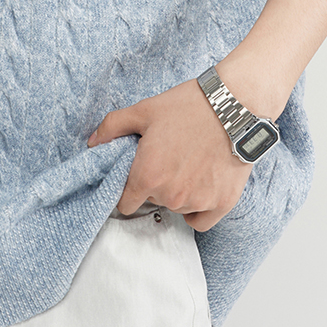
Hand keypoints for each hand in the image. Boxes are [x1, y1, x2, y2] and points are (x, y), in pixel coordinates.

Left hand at [87, 75, 252, 230]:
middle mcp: (170, 195)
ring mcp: (197, 201)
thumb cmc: (188, 106)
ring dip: (179, 194)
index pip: (125, 204)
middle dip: (156, 186)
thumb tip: (92, 142)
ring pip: (177, 209)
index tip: (138, 178)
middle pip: (153, 203)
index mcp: (146, 176)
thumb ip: (113, 127)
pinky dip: (199, 208)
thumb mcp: (144, 110)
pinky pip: (200, 220)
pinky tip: (201, 186)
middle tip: (169, 160)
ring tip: (189, 164)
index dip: (129, 190)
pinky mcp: (222, 203)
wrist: (234, 106)